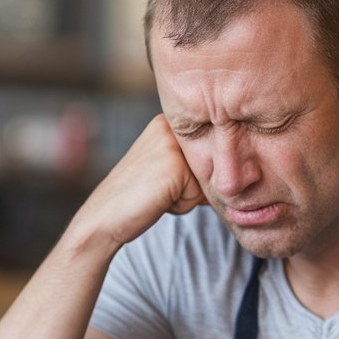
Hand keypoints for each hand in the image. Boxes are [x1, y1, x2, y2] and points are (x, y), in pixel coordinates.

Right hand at [74, 114, 205, 247]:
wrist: (105, 216)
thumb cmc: (136, 198)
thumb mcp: (167, 169)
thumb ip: (192, 163)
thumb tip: (233, 175)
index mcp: (167, 122)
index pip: (205, 153)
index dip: (189, 176)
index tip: (160, 181)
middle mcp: (170, 126)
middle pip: (209, 164)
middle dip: (191, 186)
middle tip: (157, 188)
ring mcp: (172, 143)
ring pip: (206, 179)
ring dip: (188, 196)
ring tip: (158, 193)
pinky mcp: (176, 164)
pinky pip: (200, 193)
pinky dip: (183, 205)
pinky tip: (159, 199)